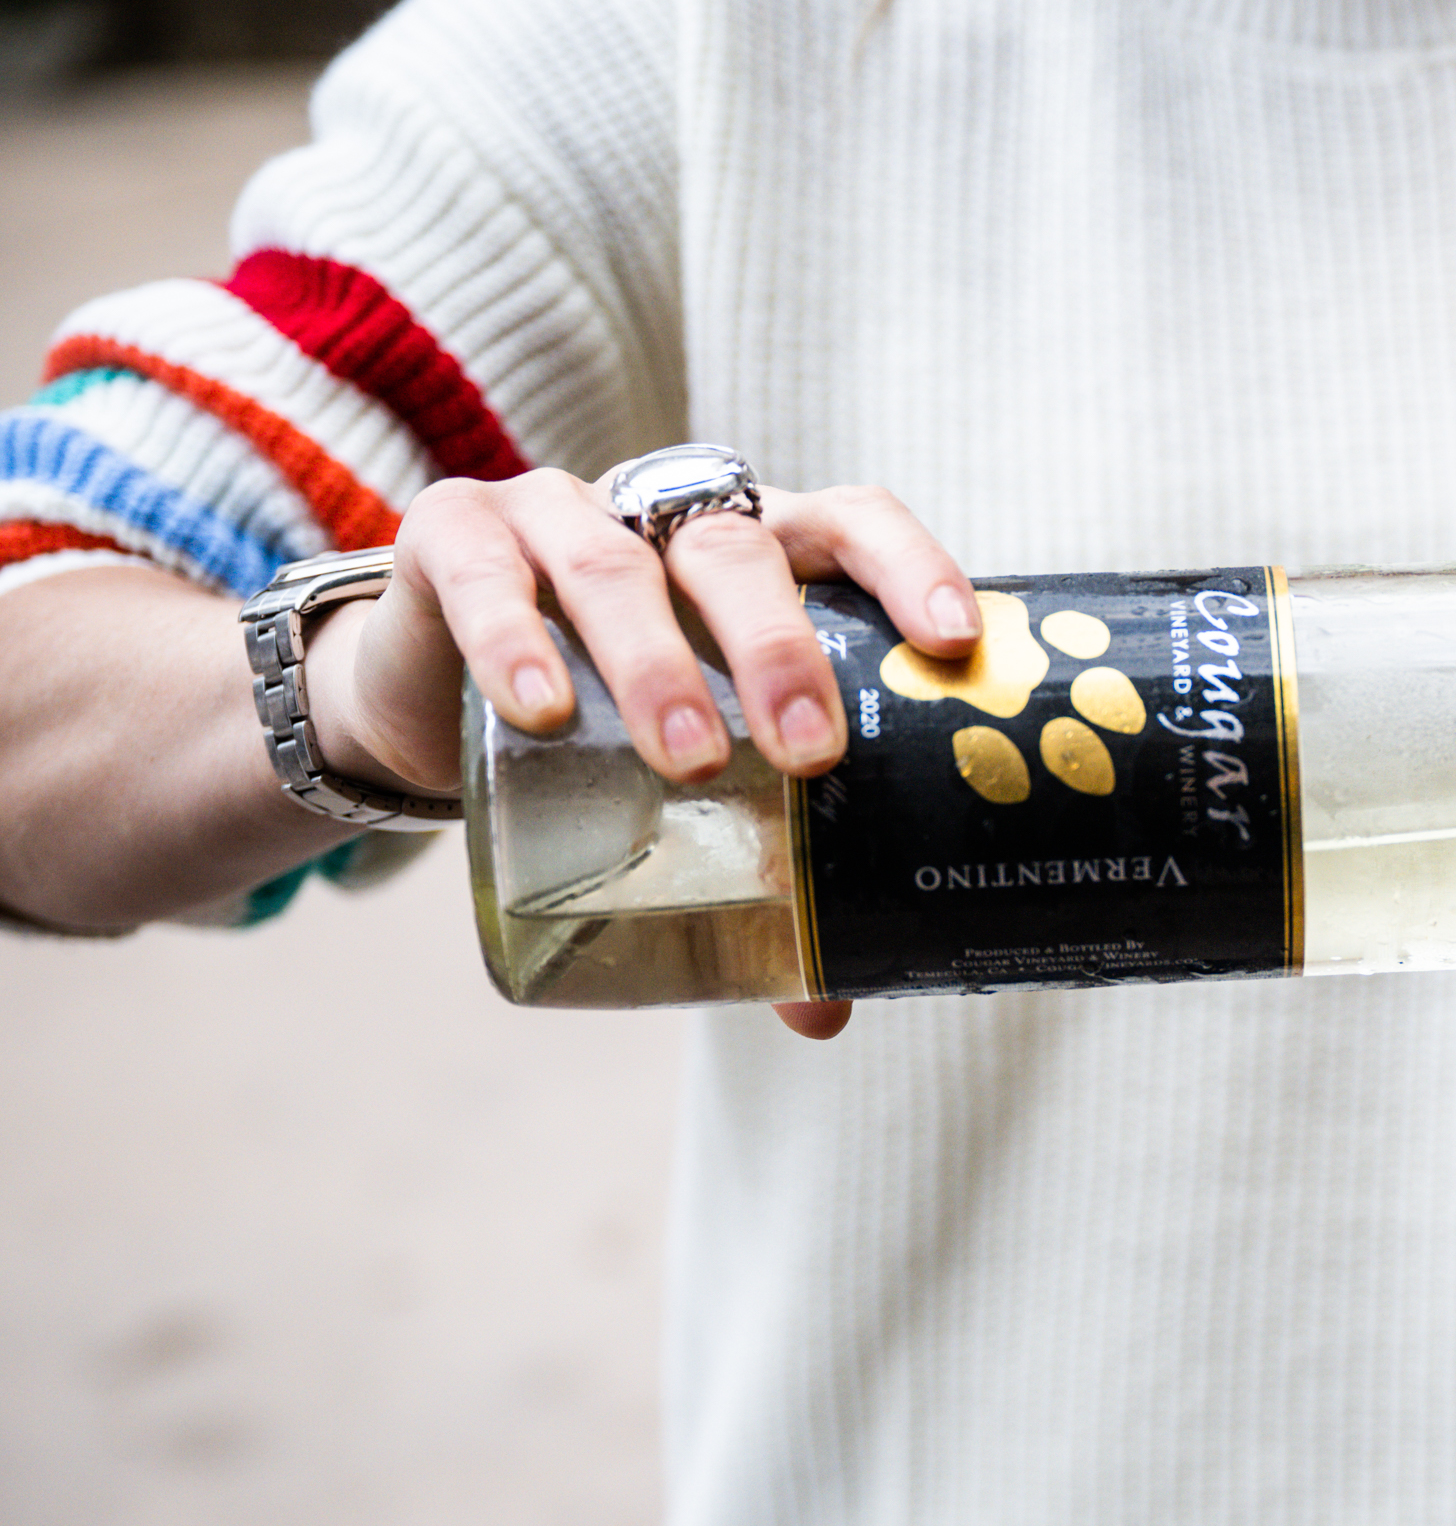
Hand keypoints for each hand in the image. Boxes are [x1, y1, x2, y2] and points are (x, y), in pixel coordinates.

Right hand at [299, 465, 983, 1041]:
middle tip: (810, 753)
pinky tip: (539, 709)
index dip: (909, 565)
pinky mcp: (450, 535)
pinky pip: (483, 571)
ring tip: (689, 760)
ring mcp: (555, 514)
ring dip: (657, 662)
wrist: (431, 686)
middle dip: (779, 649)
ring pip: (613, 565)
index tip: (953, 641)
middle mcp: (665, 515)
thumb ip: (759, 868)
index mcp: (758, 549)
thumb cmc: (603, 716)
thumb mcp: (688, 773)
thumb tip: (826, 1012)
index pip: (849, 523)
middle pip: (735, 549)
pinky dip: (512, 637)